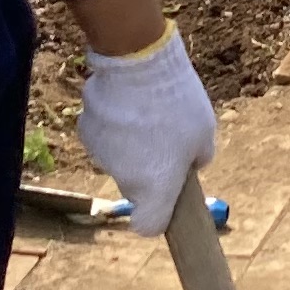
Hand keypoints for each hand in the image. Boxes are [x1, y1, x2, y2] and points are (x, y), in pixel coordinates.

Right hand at [77, 21, 216, 234]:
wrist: (136, 62)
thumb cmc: (177, 101)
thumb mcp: (205, 133)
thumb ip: (199, 158)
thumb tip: (192, 163)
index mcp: (155, 188)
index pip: (148, 227)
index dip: (157, 216)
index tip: (166, 198)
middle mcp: (124, 180)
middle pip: (135, 186)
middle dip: (148, 168)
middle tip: (165, 137)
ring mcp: (100, 156)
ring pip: (118, 158)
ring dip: (129, 144)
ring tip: (146, 110)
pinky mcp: (84, 130)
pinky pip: (103, 134)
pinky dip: (112, 124)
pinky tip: (125, 100)